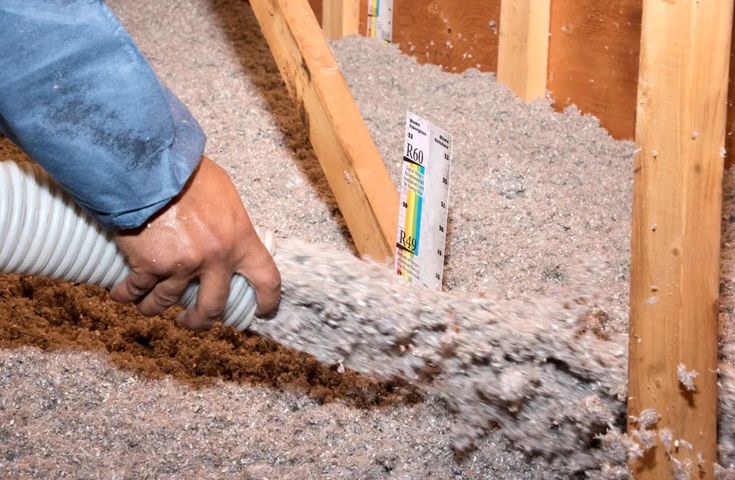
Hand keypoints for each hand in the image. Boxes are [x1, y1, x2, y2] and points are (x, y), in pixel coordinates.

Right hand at [110, 156, 280, 328]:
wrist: (150, 167)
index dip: (267, 300)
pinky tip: (121, 294)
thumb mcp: (224, 195)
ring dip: (155, 308)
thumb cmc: (188, 173)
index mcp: (240, 239)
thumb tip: (225, 235)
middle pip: (213, 307)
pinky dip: (126, 295)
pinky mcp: (150, 266)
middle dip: (200, 320)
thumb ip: (228, 222)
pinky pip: (136, 290)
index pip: (266, 279)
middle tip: (192, 321)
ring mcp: (182, 266)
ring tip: (148, 306)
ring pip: (167, 303)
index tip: (262, 312)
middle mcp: (215, 259)